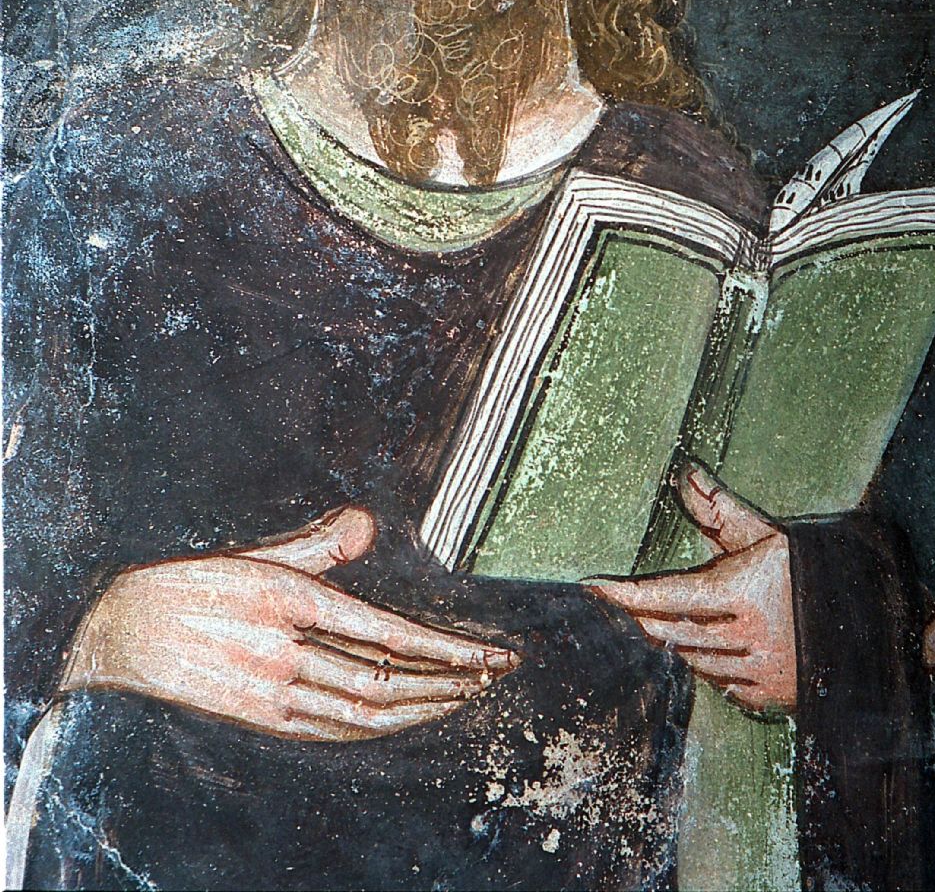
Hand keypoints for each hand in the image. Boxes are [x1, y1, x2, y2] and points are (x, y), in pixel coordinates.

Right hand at [61, 506, 517, 740]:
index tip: (488, 651)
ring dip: (425, 706)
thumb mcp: (257, 551)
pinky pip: (334, 728)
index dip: (446, 648)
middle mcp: (285, 650)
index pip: (388, 632)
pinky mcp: (262, 717)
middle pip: (388, 678)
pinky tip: (408, 716)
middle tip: (496, 672)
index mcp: (289, 599)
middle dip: (451, 679)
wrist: (121, 634)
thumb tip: (369, 522)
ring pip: (367, 710)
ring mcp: (273, 691)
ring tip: (467, 693)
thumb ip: (318, 542)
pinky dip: (380, 726)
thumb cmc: (194, 583)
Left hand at [587, 467, 795, 714]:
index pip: (668, 596)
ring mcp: (762, 673)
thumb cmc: (813, 567)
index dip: (626, 595)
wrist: (874, 618)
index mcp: (744, 593)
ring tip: (653, 625)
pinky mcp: (773, 697)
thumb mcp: (767, 533)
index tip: (594, 590)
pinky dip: (705, 668)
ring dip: (672, 644)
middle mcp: (750, 637)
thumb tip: (685, 474)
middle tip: (615, 609)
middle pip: (674, 633)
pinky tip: (699, 652)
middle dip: (642, 620)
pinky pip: (722, 686)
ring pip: (695, 662)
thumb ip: (720, 509)